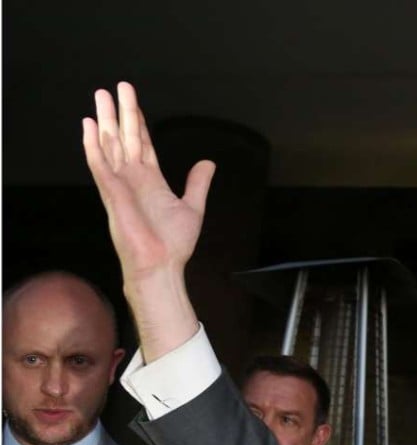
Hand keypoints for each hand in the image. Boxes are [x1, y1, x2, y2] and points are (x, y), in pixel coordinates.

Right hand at [82, 82, 213, 282]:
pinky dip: (93, 145)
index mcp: (151, 181)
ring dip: (105, 120)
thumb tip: (207, 163)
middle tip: (116, 87)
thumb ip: (197, 183)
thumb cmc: (174, 244)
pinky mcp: (111, 193)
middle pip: (124, 138)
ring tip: (101, 96)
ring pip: (110, 144)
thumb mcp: (192, 207)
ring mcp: (120, 184)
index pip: (142, 144)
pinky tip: (89, 126)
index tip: (134, 102)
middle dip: (121, 112)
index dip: (138, 122)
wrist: (162, 265)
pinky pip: (99, 164)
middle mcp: (133, 179)